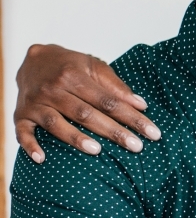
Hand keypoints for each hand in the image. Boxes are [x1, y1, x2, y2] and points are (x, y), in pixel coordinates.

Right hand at [15, 44, 160, 161]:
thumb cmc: (70, 66)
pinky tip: (41, 158)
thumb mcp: (94, 66)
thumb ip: (116, 86)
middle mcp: (53, 89)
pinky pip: (22, 132)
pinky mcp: (20, 115)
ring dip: (75, 138)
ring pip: (56, 123)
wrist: (32, 59)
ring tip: (97, 151)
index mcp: (75, 76)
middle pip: (86, 113)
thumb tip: (141, 105)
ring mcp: (35, 103)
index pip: (109, 101)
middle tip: (136, 147)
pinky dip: (30, 145)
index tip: (152, 132)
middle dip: (113, 131)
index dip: (132, 117)